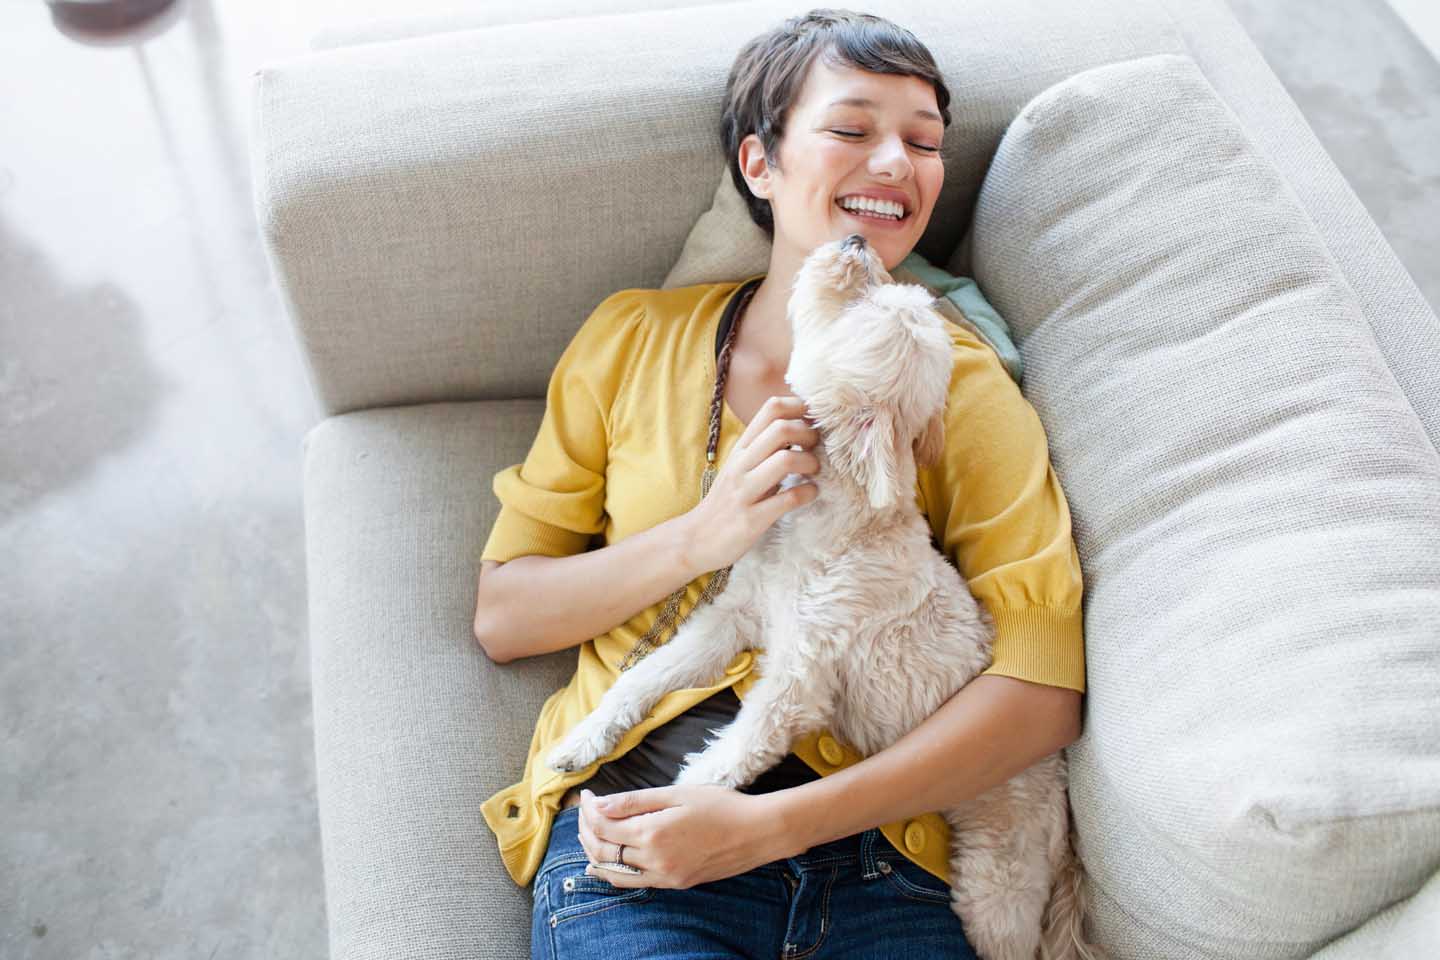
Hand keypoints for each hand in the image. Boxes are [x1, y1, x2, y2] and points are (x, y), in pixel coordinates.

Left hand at [574, 785, 792, 888]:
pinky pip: (633, 882)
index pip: (604, 826)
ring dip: (595, 853)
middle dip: (586, 830)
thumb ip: (634, 801)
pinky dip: (613, 873)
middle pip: (604, 850)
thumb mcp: (676, 794)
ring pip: (614, 871)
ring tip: (586, 835)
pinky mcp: (675, 883)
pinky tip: (605, 864)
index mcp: (652, 834)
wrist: (756, 832)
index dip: (589, 810)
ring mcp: (664, 876)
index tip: (586, 796)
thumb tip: (599, 805)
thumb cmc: (720, 806)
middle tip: (584, 811)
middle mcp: (654, 861)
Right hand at [681, 395, 821, 573]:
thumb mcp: (741, 467)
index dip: (800, 407)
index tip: (815, 420)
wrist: (696, 539)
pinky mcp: (752, 519)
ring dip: (810, 462)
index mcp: (741, 448)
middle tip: (817, 448)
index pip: (771, 408)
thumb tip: (801, 429)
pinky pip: (788, 499)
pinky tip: (811, 494)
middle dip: (809, 434)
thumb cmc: (727, 501)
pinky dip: (808, 493)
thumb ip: (765, 448)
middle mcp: (741, 465)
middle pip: (781, 429)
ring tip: (813, 472)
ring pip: (785, 461)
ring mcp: (745, 492)